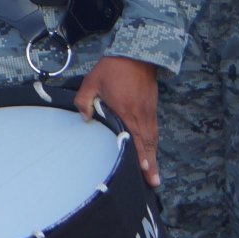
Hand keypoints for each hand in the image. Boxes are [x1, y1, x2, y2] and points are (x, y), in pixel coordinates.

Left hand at [76, 55, 160, 186]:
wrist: (136, 54)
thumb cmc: (113, 69)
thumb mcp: (92, 81)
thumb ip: (84, 100)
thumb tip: (85, 118)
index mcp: (125, 110)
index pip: (133, 137)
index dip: (138, 154)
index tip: (142, 169)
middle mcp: (140, 115)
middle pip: (146, 144)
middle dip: (150, 164)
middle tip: (153, 182)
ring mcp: (148, 112)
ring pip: (152, 139)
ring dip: (153, 157)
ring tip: (154, 175)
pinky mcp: (151, 109)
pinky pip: (153, 131)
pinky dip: (153, 145)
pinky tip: (151, 154)